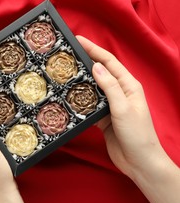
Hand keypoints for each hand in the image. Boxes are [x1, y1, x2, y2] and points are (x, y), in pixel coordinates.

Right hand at [77, 36, 179, 202]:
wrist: (139, 162)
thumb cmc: (137, 134)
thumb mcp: (123, 108)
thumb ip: (109, 87)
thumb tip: (95, 66)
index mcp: (128, 85)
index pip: (109, 62)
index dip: (93, 49)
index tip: (78, 40)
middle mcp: (119, 92)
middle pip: (99, 72)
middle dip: (84, 62)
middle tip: (66, 55)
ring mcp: (110, 105)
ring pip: (92, 88)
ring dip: (79, 81)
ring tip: (63, 73)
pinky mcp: (103, 118)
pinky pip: (89, 105)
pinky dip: (79, 100)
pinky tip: (68, 97)